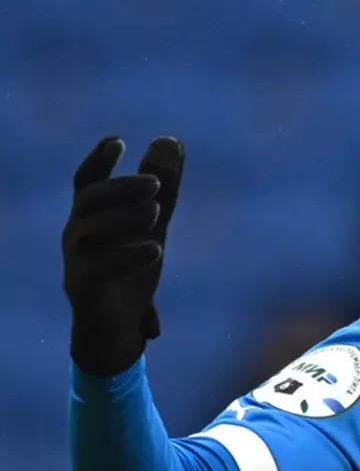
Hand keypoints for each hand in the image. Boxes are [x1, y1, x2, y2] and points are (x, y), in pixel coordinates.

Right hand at [62, 135, 184, 375]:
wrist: (117, 329)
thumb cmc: (130, 270)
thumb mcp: (152, 226)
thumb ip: (163, 189)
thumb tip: (171, 141)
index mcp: (91, 217)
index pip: (87, 181)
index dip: (99, 159)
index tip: (118, 141)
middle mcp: (78, 233)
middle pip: (89, 199)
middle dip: (121, 186)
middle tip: (156, 183)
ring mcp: (77, 260)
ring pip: (88, 229)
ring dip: (123, 216)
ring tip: (156, 212)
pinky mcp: (85, 288)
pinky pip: (100, 268)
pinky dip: (128, 256)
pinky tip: (156, 249)